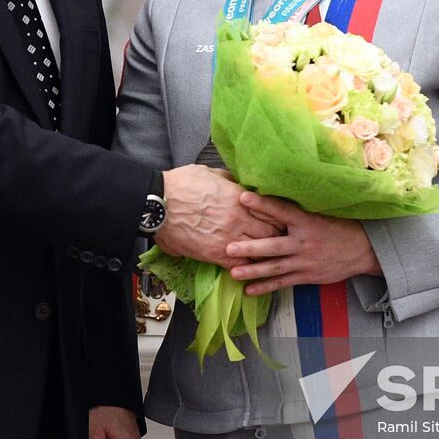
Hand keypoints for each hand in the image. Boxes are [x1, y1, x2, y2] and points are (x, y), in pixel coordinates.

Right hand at [154, 165, 279, 267]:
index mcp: (239, 196)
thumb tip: (239, 181)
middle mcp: (239, 218)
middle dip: (277, 235)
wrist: (158, 204)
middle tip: (279, 238)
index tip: (280, 218)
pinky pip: (240, 264)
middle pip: (272, 232)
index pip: (272, 209)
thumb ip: (229, 179)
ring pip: (260, 250)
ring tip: (265, 254)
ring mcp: (228, 238)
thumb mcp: (209, 172)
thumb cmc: (180, 184)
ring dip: (263, 252)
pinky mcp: (214, 254)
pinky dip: (246, 266)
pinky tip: (248, 265)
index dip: (279, 215)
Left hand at [226, 193, 381, 294]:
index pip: (282, 210)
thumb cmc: (337, 226)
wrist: (362, 250)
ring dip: (254, 270)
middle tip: (229, 248)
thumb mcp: (320, 213)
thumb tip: (271, 194)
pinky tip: (250, 290)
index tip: (243, 197)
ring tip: (233, 272)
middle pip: (274, 245)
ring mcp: (305, 261)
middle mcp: (304, 241)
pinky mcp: (307, 276)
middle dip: (251, 247)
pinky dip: (266, 287)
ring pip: (275, 267)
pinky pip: (283, 282)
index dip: (263, 204)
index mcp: (307, 221)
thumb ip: (297, 209)